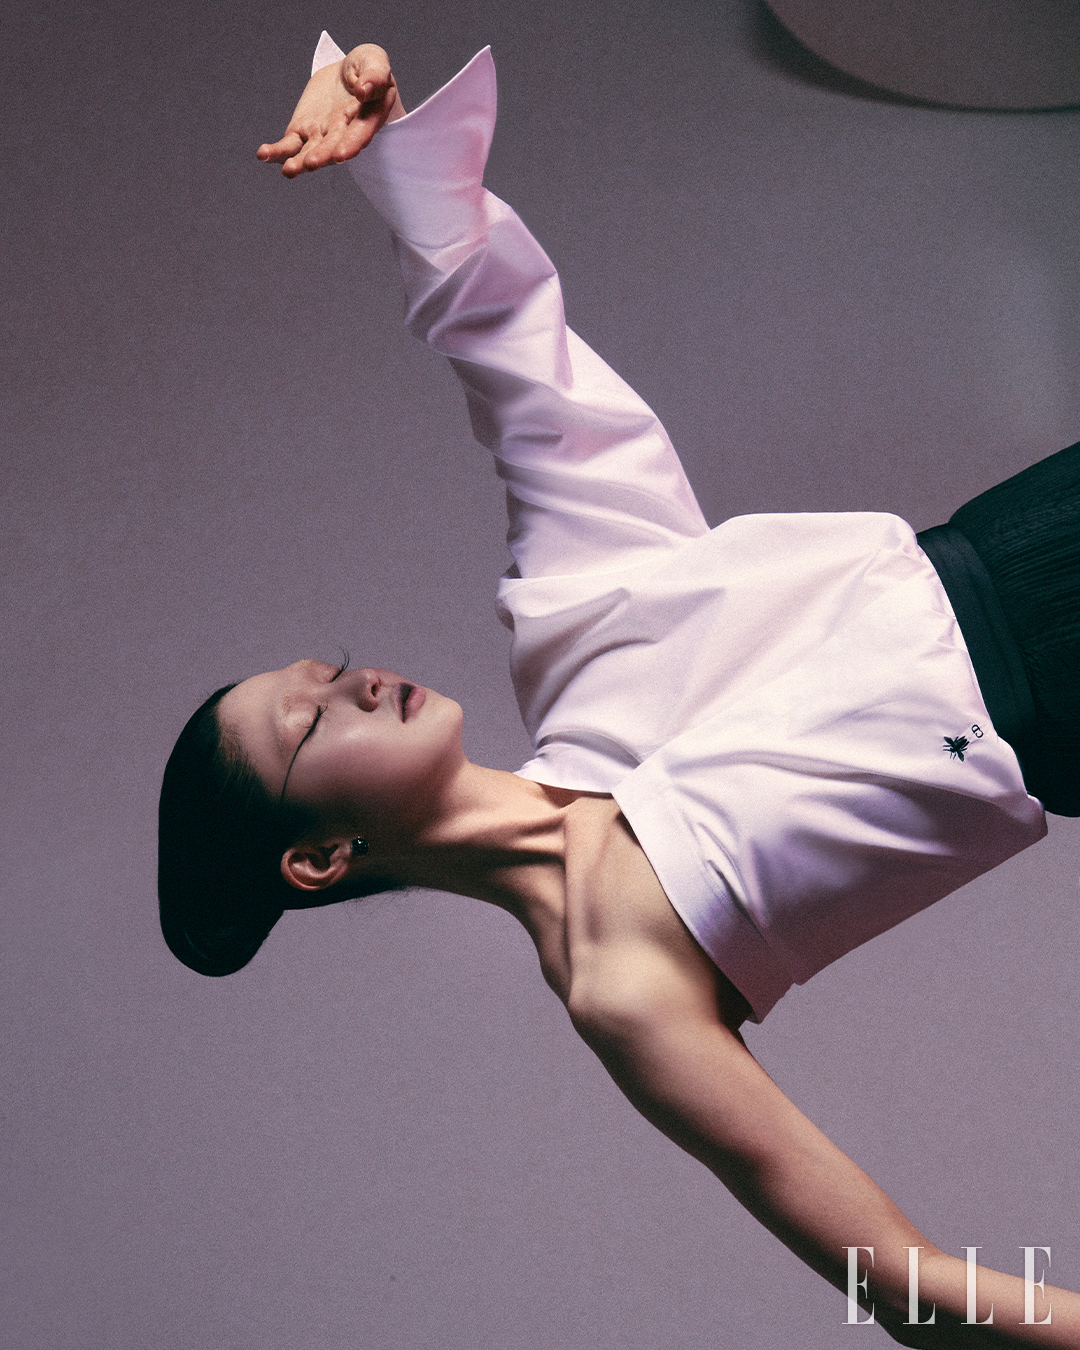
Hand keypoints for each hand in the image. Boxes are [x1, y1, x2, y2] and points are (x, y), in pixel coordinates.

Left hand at [256, 44, 406, 177]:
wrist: (348, 74)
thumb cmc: (367, 68)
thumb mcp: (375, 62)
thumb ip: (374, 75)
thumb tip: (363, 90)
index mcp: (366, 118)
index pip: (360, 134)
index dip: (351, 144)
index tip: (341, 155)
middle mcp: (343, 133)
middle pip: (332, 147)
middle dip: (322, 156)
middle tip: (311, 163)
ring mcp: (321, 135)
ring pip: (309, 151)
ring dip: (299, 162)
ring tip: (288, 170)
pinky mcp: (302, 130)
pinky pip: (288, 144)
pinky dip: (276, 151)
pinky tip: (263, 154)